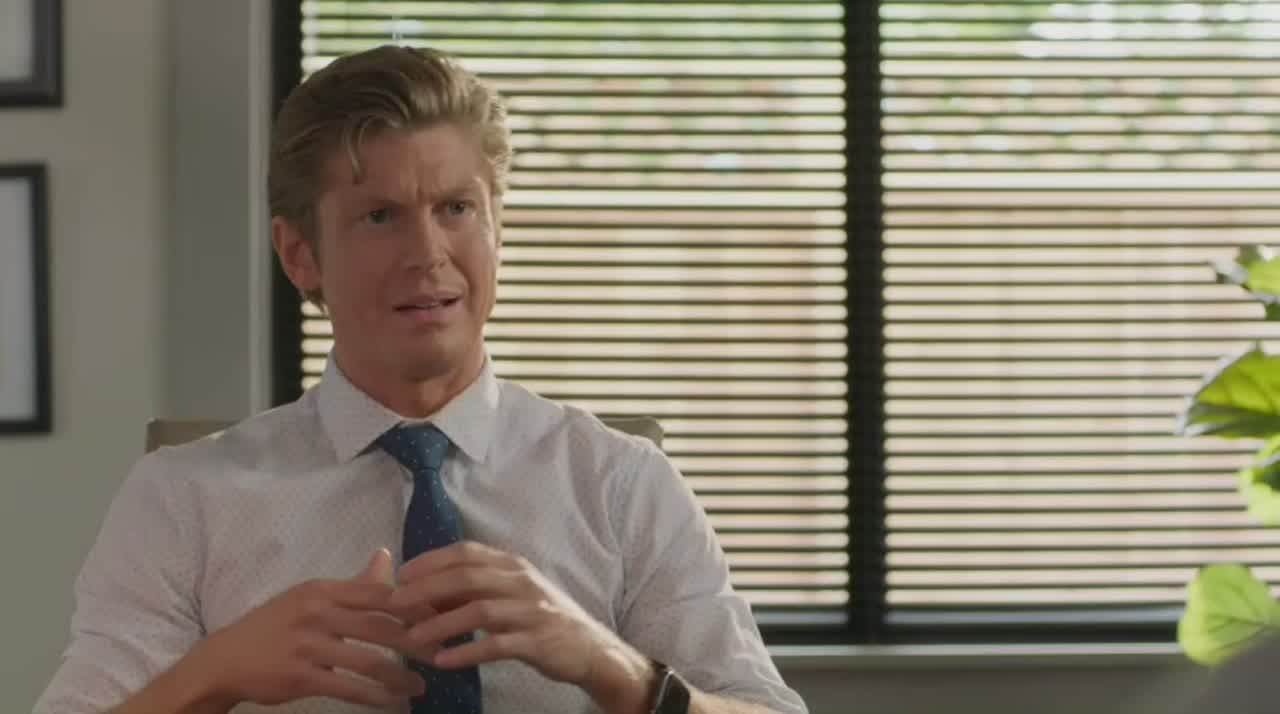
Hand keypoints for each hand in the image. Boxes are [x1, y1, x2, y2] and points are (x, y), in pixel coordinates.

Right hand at [187, 549, 424, 710]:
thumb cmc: (275, 626)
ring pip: (367, 661)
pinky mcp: (300, 677)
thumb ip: (354, 584)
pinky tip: (393, 703)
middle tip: (442, 654)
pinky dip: (375, 697)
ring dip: (399, 677)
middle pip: (379, 626)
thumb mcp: (312, 597)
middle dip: (417, 642)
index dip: (415, 607)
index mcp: (323, 589)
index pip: (379, 594)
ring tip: (421, 687)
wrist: (225, 660)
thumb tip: (387, 556)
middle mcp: (317, 612)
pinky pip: (348, 688)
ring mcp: (307, 645)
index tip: (443, 618)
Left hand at [389, 542, 655, 713]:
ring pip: (479, 610)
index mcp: (513, 565)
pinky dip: (467, 652)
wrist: (590, 648)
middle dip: (427, 588)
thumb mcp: (511, 595)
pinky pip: (497, 645)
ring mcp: (531, 610)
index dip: (432, 561)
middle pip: (467, 577)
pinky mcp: (537, 641)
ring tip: (412, 638)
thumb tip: (426, 590)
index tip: (401, 573)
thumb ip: (474, 590)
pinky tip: (442, 661)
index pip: (467, 552)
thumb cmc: (542, 619)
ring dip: (441, 623)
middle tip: (396, 603)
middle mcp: (522, 581)